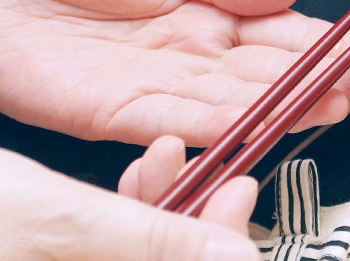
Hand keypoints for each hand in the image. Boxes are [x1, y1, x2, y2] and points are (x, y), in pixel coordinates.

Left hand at [0, 0, 349, 145]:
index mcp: (215, 13)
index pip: (289, 32)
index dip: (336, 43)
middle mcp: (202, 56)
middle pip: (280, 73)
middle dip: (337, 79)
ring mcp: (168, 88)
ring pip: (245, 102)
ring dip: (297, 105)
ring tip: (346, 103)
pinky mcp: (125, 116)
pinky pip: (182, 121)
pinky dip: (225, 124)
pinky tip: (265, 122)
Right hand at [2, 147, 258, 260]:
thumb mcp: (60, 222)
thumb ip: (150, 245)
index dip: (221, 250)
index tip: (242, 195)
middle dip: (197, 223)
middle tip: (227, 174)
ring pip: (139, 253)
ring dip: (166, 207)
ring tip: (169, 155)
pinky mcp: (52, 255)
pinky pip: (107, 245)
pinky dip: (130, 210)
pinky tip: (143, 168)